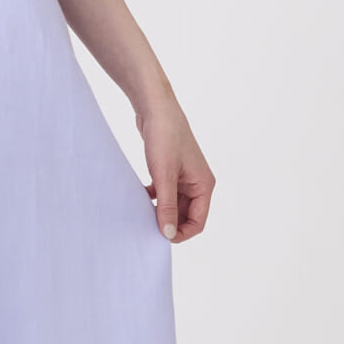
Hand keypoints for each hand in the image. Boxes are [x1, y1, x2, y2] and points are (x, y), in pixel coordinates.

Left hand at [136, 86, 213, 243]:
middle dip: (168, 222)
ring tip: (141, 211)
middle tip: (145, 224)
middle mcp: (197, 183)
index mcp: (204, 185)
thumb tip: (168, 234)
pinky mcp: (171, 171)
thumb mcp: (164, 176)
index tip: (158, 236)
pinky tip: (139, 196)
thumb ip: (166, 207)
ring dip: (159, 210)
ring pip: (173, 205)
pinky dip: (153, 198)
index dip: (180, 233)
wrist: (155, 107)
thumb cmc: (164, 137)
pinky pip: (164, 193)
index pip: (198, 222)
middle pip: (185, 216)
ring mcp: (184, 177)